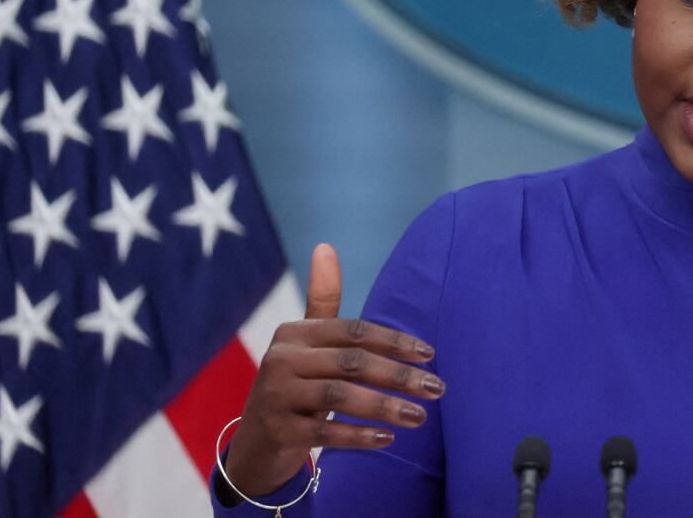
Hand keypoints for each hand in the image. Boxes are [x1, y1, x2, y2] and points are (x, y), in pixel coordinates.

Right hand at [220, 244, 445, 498]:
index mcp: (294, 333)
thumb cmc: (294, 385)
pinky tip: (387, 438)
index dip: (394, 341)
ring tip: (421, 416)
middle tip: (438, 389)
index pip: (354, 331)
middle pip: (352, 362)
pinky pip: (325, 431)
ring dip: (386, 406)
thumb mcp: (307, 344)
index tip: (430, 355)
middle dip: (399, 376)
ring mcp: (276, 396)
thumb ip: (322, 301)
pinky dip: (358, 435)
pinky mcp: (277, 430)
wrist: (254, 445)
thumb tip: (325, 246)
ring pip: (340, 396)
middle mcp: (281, 360)